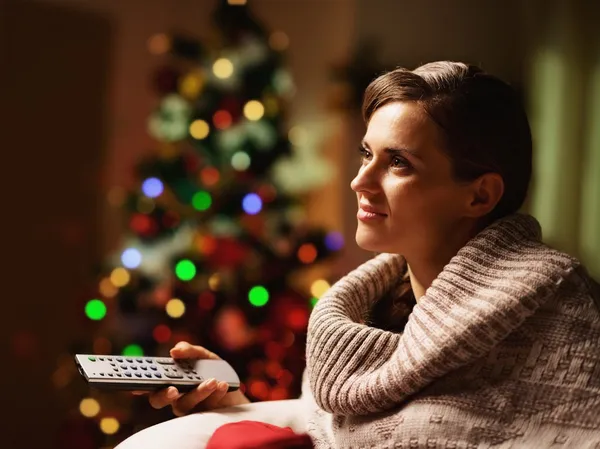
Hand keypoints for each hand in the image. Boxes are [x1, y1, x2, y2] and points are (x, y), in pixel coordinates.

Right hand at [133, 341, 249, 415]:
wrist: (233, 383)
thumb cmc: (212, 369)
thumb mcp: (202, 355)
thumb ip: (189, 350)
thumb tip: (174, 351)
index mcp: (169, 379)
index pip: (150, 383)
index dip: (139, 385)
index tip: (136, 385)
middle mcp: (174, 395)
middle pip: (159, 400)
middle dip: (163, 395)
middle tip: (173, 389)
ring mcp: (187, 406)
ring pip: (185, 404)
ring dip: (199, 392)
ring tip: (212, 381)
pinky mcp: (203, 414)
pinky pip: (206, 406)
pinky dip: (215, 393)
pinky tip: (222, 384)